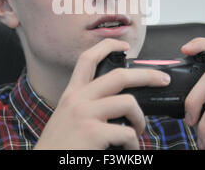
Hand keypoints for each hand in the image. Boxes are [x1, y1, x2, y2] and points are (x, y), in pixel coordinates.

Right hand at [34, 38, 170, 149]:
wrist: (42, 166)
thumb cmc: (59, 147)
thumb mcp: (67, 118)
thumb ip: (87, 105)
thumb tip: (118, 102)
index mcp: (72, 94)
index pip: (88, 59)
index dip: (108, 46)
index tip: (125, 45)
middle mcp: (77, 100)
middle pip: (119, 75)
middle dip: (147, 75)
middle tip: (162, 80)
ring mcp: (85, 115)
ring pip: (129, 103)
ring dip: (140, 119)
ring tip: (138, 130)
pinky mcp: (93, 133)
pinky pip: (127, 133)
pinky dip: (134, 144)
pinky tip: (128, 150)